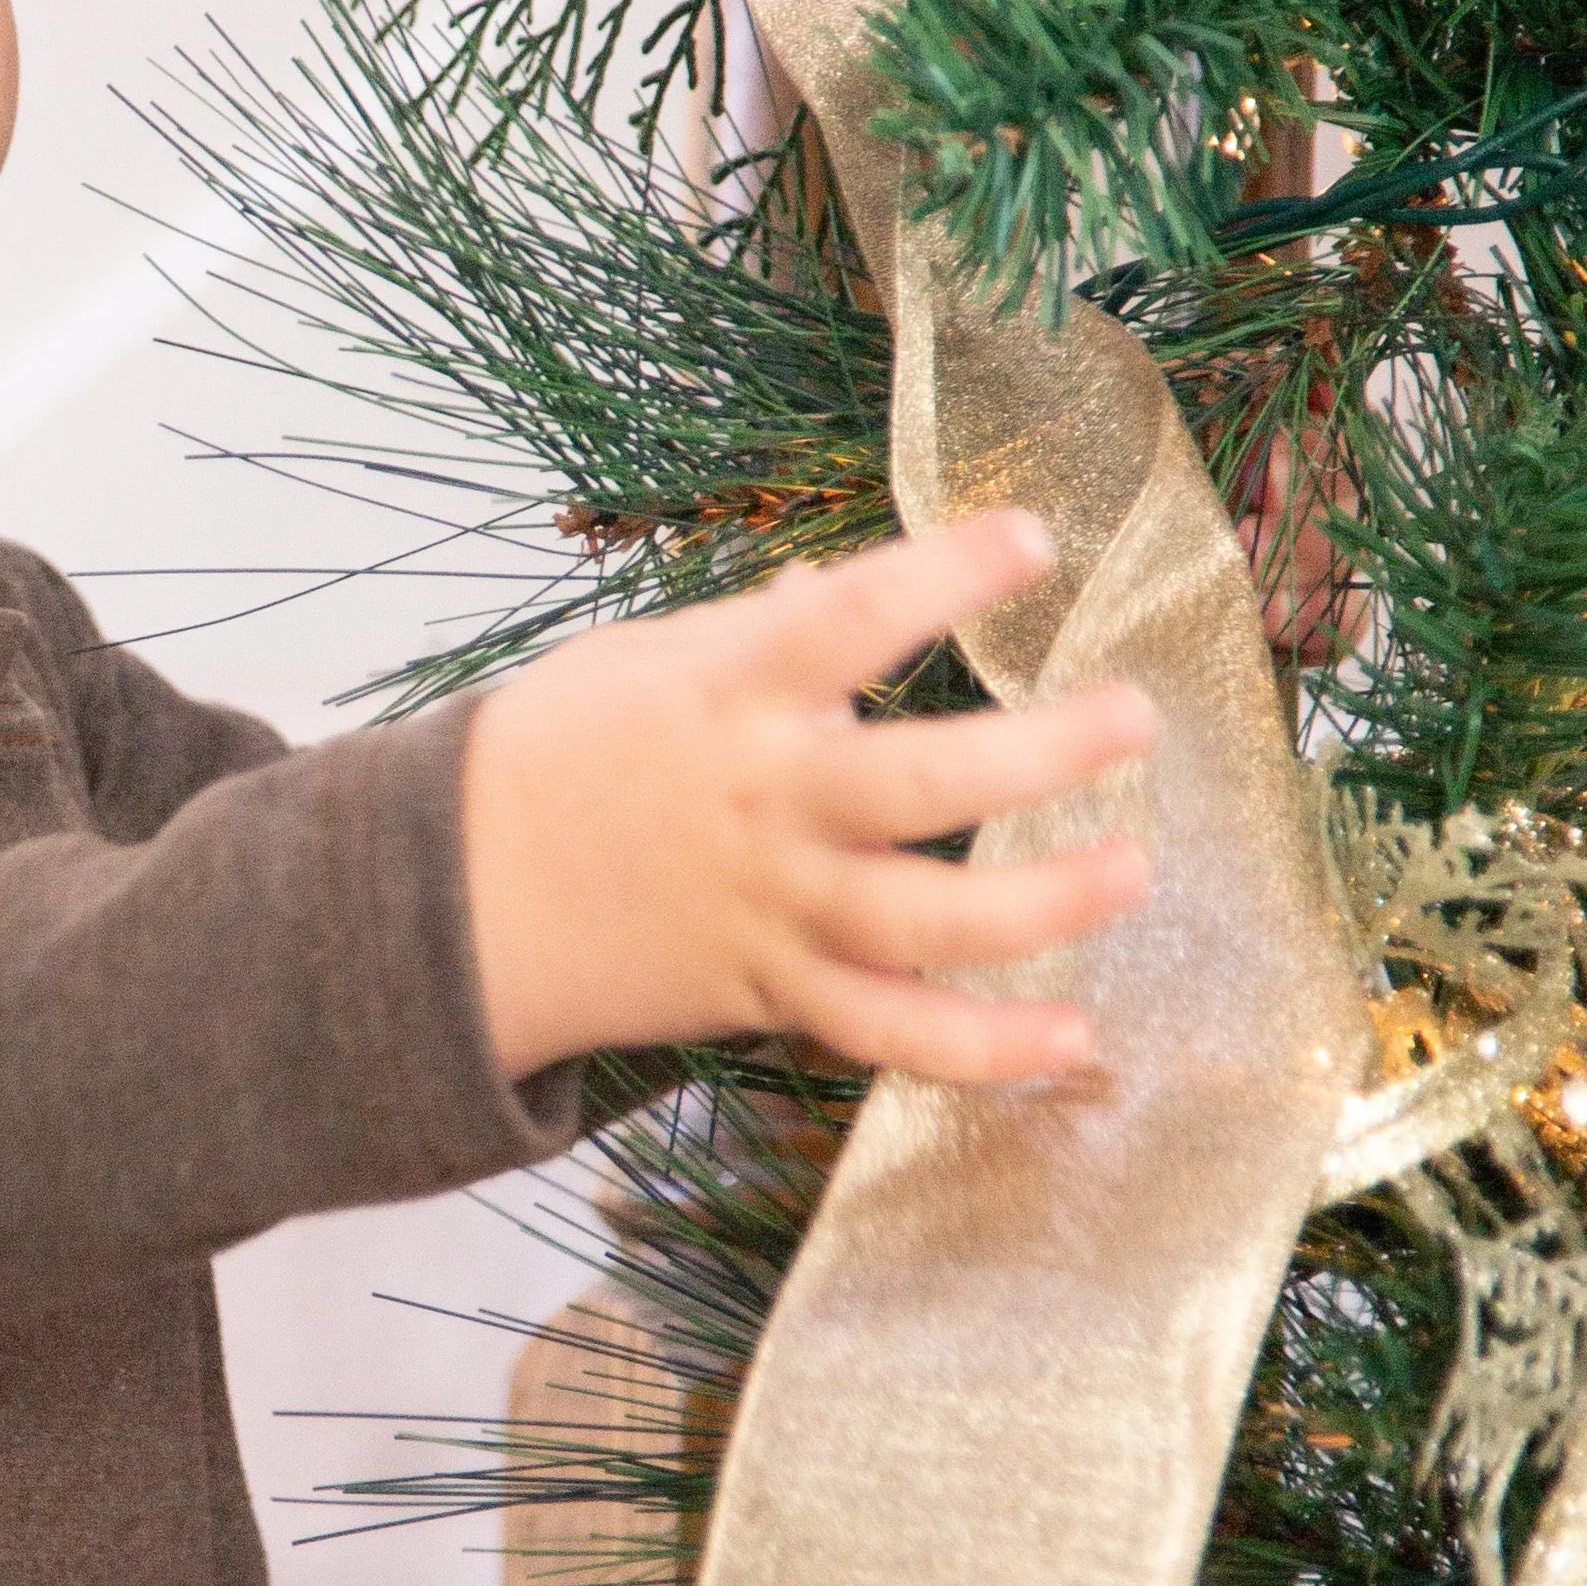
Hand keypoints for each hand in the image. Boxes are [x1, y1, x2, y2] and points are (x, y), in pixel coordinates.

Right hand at [460, 509, 1155, 1086]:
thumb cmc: (550, 756)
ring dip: (1044, 902)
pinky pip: (891, 1031)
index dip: (946, 573)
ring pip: (928, 919)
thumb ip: (756, 634)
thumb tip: (836, 585)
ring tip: (1133, 868)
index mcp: (730, 693)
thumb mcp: (642, 663)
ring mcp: (774, 906)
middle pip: (924, 781)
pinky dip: (985, 1048)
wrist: (453, 899)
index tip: (1032, 538)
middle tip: (1133, 717)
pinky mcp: (773, 991)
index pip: (852, 617)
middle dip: (1044, 751)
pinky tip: (1072, 1035)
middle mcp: (765, 801)